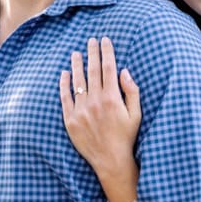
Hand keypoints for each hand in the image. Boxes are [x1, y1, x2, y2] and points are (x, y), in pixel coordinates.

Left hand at [60, 37, 141, 182]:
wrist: (111, 160)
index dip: (106, 52)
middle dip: (92, 53)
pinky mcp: (70, 120)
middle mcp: (95, 102)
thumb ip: (131, 91)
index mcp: (112, 99)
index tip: (105, 41)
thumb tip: (123, 71)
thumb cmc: (126, 136)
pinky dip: (64, 84)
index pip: (108, 68)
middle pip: (92, 71)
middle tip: (90, 41)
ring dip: (77, 65)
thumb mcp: (136, 114)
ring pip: (77, 81)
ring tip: (76, 53)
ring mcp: (81, 111)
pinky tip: (64, 74)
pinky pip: (65, 97)